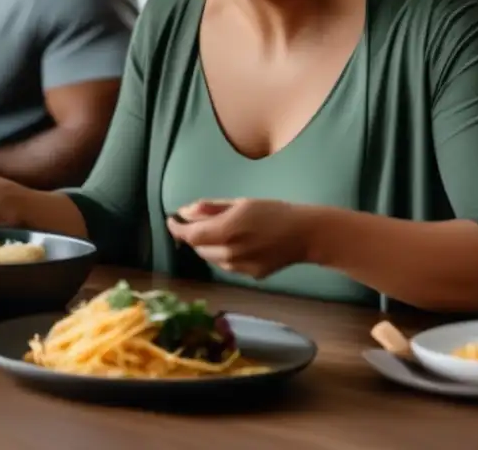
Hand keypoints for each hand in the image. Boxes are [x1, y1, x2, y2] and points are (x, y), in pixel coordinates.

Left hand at [166, 198, 316, 279]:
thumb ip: (210, 208)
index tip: (172, 219)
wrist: (305, 234)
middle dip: (193, 235)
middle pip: (198, 247)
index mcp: (225, 231)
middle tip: (198, 221)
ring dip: (208, 245)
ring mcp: (239, 268)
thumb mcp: (240, 203)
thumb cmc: (273, 211)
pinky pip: (227, 265)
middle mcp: (229, 253)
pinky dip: (224, 254)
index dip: (176, 228)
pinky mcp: (250, 276)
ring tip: (221, 230)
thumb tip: (185, 212)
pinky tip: (238, 243)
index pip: (189, 235)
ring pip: (211, 258)